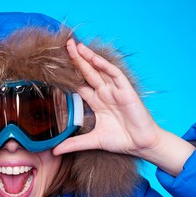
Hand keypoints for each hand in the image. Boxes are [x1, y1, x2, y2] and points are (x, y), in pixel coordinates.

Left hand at [53, 39, 194, 175]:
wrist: (141, 145)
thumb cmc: (120, 140)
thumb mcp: (92, 141)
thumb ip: (73, 144)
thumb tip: (54, 152)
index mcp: (96, 102)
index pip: (80, 84)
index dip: (69, 74)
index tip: (56, 65)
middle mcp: (104, 93)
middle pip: (87, 73)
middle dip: (77, 59)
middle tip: (65, 45)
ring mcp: (115, 91)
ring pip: (100, 70)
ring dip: (88, 57)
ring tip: (76, 46)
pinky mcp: (126, 91)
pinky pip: (115, 75)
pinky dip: (105, 66)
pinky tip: (94, 58)